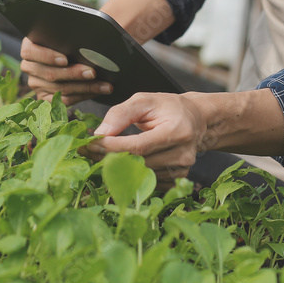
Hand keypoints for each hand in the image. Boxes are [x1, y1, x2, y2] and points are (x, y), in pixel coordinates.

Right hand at [19, 37, 112, 104]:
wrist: (72, 54)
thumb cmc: (69, 41)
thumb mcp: (65, 36)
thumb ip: (68, 37)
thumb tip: (88, 37)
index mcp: (29, 47)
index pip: (30, 52)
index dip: (47, 56)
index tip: (65, 59)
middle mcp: (29, 66)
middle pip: (50, 74)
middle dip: (74, 74)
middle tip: (93, 72)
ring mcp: (36, 84)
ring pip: (61, 89)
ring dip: (86, 87)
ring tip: (105, 85)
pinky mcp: (45, 97)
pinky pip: (65, 100)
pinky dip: (84, 95)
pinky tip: (98, 91)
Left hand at [86, 90, 283, 188]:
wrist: (195, 120)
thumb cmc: (168, 107)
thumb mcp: (144, 100)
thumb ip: (120, 114)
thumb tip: (100, 134)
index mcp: (177, 130)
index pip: (139, 146)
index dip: (112, 147)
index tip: (91, 143)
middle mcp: (183, 153)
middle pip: (138, 163)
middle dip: (109, 157)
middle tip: (88, 150)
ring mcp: (182, 169)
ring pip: (140, 175)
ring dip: (117, 168)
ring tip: (100, 155)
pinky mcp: (177, 178)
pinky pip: (147, 182)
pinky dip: (131, 175)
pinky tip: (120, 165)